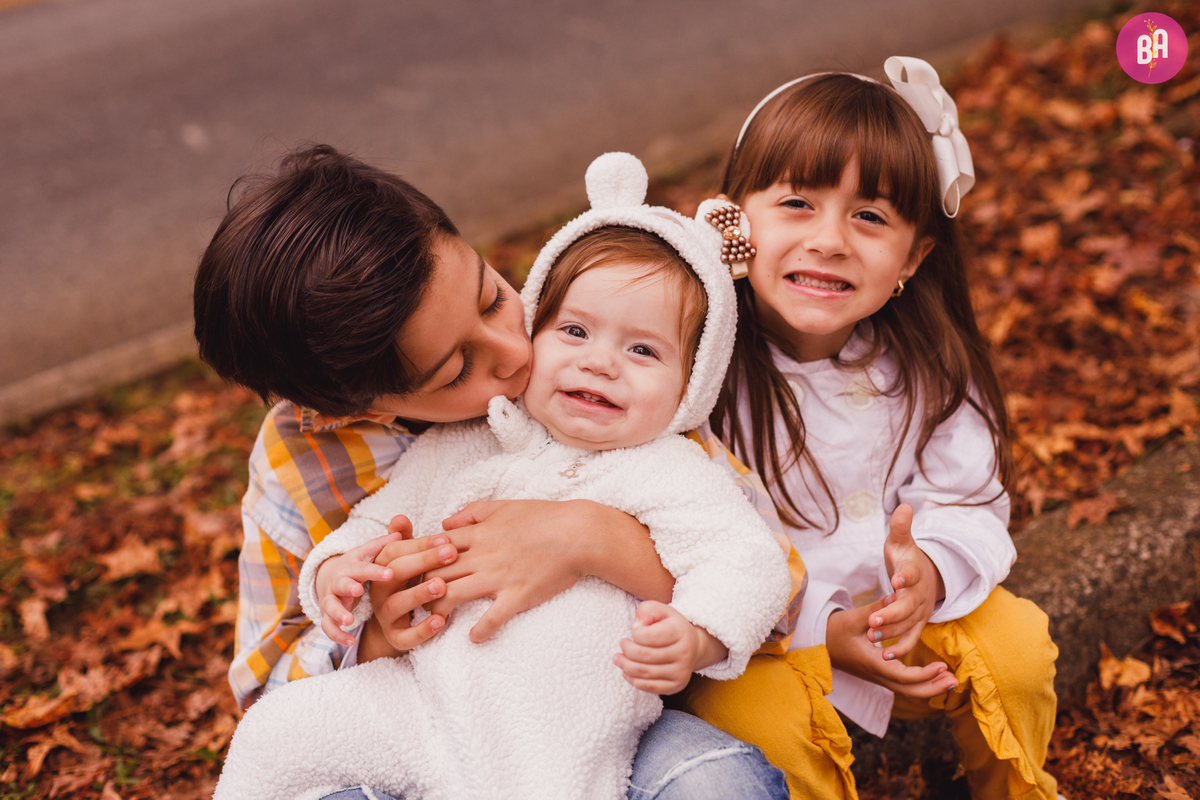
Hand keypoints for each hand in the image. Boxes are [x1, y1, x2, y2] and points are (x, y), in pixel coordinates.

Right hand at [314, 527, 405, 646]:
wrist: (332, 577)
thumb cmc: (359, 566)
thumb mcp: (368, 553)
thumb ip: (383, 545)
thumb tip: (400, 531)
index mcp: (352, 566)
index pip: (363, 566)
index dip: (375, 570)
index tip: (389, 573)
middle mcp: (339, 581)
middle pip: (342, 582)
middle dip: (349, 586)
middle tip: (358, 590)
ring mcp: (332, 599)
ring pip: (330, 606)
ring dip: (339, 613)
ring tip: (350, 621)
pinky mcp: (328, 616)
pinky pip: (328, 627)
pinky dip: (337, 635)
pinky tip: (350, 642)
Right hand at [356, 515, 458, 658]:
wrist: (401, 622)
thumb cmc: (410, 581)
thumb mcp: (408, 560)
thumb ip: (405, 540)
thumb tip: (400, 517)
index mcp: (381, 567)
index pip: (395, 551)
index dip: (420, 544)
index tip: (447, 539)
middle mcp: (379, 590)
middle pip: (395, 573)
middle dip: (423, 561)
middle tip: (450, 553)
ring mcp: (386, 615)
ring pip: (397, 604)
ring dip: (419, 594)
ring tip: (442, 586)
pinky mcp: (396, 638)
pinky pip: (406, 636)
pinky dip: (422, 630)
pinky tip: (440, 620)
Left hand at [425, 499, 670, 643]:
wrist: (578, 533)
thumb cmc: (543, 517)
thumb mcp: (503, 506)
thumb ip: (470, 513)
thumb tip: (444, 524)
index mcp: (477, 534)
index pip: (432, 547)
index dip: (412, 560)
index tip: (402, 572)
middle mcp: (482, 556)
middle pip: (434, 573)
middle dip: (415, 588)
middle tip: (405, 603)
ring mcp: (498, 577)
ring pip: (453, 595)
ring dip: (437, 610)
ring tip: (431, 622)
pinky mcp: (517, 595)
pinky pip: (492, 618)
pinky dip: (479, 632)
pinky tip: (473, 639)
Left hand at [613, 601, 727, 694]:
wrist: (693, 646)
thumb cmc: (671, 626)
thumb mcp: (661, 610)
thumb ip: (646, 610)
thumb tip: (637, 626)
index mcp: (680, 632)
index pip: (649, 635)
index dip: (635, 633)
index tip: (635, 631)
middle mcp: (684, 653)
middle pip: (645, 655)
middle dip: (627, 651)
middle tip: (621, 644)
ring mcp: (681, 672)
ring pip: (645, 673)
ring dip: (625, 666)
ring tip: (618, 659)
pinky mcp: (677, 686)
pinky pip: (650, 687)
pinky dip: (634, 681)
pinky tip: (626, 673)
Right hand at [826, 600, 956, 698]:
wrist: (816, 642)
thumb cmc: (833, 630)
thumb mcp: (853, 618)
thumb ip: (876, 609)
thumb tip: (897, 595)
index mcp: (872, 664)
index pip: (903, 677)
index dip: (925, 675)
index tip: (942, 667)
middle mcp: (877, 674)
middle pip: (910, 691)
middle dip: (934, 688)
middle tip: (954, 681)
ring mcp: (878, 676)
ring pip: (907, 690)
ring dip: (929, 686)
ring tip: (949, 679)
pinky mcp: (878, 672)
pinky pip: (902, 684)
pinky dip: (920, 682)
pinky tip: (932, 674)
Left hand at [868, 504, 945, 660]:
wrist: (925, 577)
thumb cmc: (905, 558)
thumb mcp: (900, 541)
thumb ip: (900, 527)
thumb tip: (904, 505)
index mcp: (914, 571)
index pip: (911, 573)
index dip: (905, 576)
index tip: (897, 580)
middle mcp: (919, 593)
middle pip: (907, 605)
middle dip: (892, 613)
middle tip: (874, 620)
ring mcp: (919, 611)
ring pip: (907, 624)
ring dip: (891, 632)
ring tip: (872, 637)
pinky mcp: (917, 625)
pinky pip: (910, 639)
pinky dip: (899, 648)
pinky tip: (884, 656)